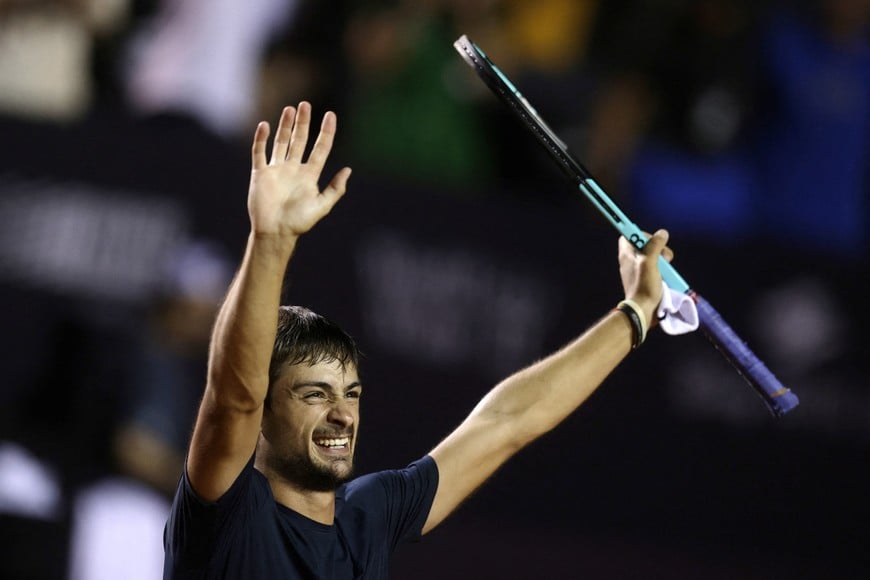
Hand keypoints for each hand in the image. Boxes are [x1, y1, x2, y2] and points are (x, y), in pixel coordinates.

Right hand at [247, 102, 350, 241]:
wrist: (275, 233)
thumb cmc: (299, 222)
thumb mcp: (322, 206)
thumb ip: (335, 188)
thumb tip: (348, 169)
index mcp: (309, 175)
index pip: (320, 148)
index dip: (326, 132)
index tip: (330, 115)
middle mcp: (293, 169)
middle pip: (300, 140)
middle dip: (303, 123)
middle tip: (306, 104)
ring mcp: (276, 170)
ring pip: (281, 142)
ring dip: (285, 126)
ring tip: (290, 109)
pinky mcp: (260, 174)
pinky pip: (259, 152)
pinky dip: (261, 139)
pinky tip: (265, 125)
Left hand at [617, 229, 673, 324]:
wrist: (643, 310)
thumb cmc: (644, 286)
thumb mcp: (649, 263)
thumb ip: (654, 246)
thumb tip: (662, 233)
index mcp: (626, 255)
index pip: (628, 236)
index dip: (640, 234)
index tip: (652, 240)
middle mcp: (630, 261)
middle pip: (644, 245)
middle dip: (657, 247)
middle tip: (663, 256)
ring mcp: (637, 270)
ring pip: (652, 256)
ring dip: (662, 259)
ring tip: (666, 267)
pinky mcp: (645, 278)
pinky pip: (654, 267)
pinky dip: (661, 268)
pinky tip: (666, 275)